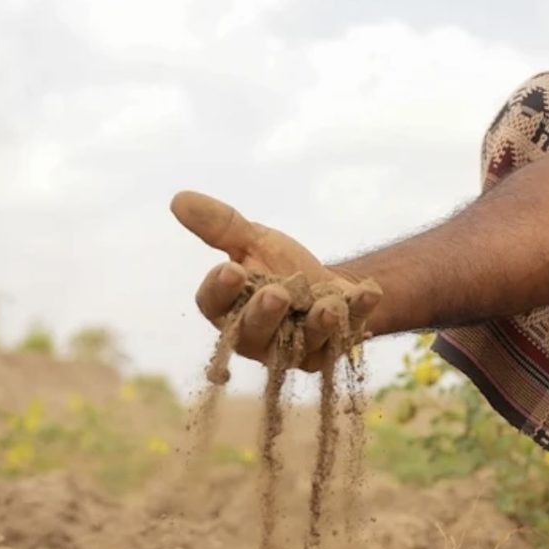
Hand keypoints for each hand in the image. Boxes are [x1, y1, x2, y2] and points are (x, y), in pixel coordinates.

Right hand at [172, 191, 378, 372]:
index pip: (213, 306)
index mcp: (229, 310)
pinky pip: (345, 335)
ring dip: (316, 324)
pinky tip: (370, 293)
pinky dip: (359, 311)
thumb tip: (178, 198)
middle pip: (253, 332)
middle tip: (276, 294)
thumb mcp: (254, 240)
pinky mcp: (330, 350)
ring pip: (301, 343)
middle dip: (264, 314)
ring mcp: (296, 349)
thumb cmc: (280, 266)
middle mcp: (257, 337)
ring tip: (328, 305)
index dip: (220, 290)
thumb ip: (221, 226)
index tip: (231, 269)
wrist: (329, 284)